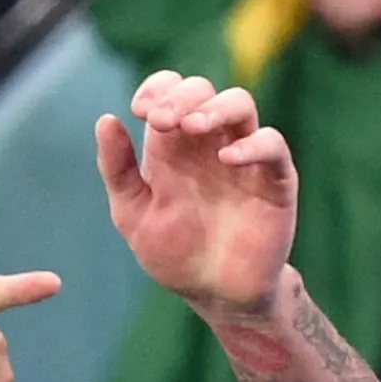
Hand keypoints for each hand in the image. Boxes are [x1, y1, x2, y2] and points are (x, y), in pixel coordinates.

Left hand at [97, 74, 298, 314]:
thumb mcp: (134, 213)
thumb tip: (105, 119)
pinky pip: (272, 145)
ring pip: (240, 104)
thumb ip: (118, 170)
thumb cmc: (174, 253)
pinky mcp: (275, 179)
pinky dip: (253, 145)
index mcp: (173, 148)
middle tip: (160, 120)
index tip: (140, 108)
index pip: (170, 93)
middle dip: (180, 96)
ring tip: (192, 127)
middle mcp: (208, 144)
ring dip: (214, 107)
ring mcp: (244, 158)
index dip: (157, 88)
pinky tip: (228, 159)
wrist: (215, 293)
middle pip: (203, 91)